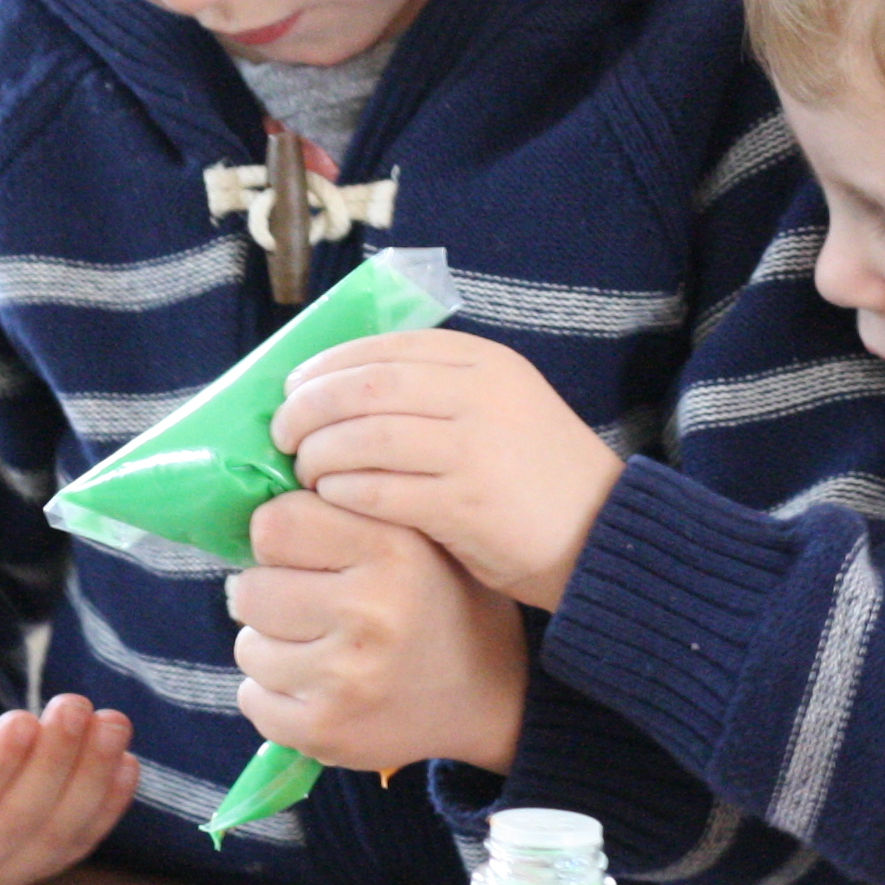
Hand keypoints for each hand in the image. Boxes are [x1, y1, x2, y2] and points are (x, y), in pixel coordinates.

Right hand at [0, 695, 134, 884]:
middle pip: (11, 825)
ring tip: (110, 723)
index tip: (25, 719)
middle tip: (75, 706)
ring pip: (52, 838)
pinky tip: (125, 762)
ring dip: (90, 780)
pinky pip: (76, 846)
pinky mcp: (32, 868)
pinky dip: (106, 806)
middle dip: (52, 764)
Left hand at [227, 491, 527, 774]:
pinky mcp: (325, 730)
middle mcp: (370, 613)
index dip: (281, 538)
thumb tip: (253, 498)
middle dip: (270, 596)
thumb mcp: (418, 537)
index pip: (273, 524)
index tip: (302, 552)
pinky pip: (252, 700)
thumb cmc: (441, 605)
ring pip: (248, 647)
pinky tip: (317, 687)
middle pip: (248, 590)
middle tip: (310, 606)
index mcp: (393, 551)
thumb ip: (348, 511)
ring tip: (320, 648)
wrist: (494, 699)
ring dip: (273, 648)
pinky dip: (274, 695)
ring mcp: (345, 678)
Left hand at [271, 329, 624, 608]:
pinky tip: (330, 499)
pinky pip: (377, 491)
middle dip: (309, 408)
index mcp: (484, 362)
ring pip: (363, 438)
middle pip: (363, 388)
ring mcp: (473, 450)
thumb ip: (435, 391)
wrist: (603, 535)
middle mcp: (478, 396)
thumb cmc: (535, 475)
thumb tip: (337, 390)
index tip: (293, 386)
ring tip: (302, 470)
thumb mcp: (498, 407)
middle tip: (281, 432)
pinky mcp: (465, 505)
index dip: (326, 367)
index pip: (382, 349)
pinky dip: (341, 492)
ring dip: (318, 454)